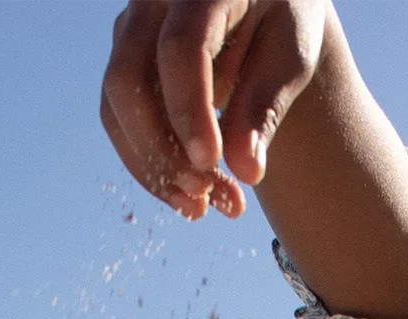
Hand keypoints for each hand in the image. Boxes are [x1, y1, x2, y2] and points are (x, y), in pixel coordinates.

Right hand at [101, 0, 328, 219]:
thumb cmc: (282, 19)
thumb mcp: (291, 55)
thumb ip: (266, 106)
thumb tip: (247, 171)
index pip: (180, 49)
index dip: (189, 110)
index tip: (210, 164)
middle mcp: (152, 2)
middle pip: (130, 79)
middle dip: (162, 149)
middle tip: (204, 200)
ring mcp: (130, 28)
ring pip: (116, 105)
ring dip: (153, 166)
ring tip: (201, 209)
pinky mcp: (125, 58)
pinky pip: (119, 117)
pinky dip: (149, 162)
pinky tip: (188, 195)